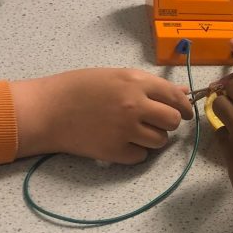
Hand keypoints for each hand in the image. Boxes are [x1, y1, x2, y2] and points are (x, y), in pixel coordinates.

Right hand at [11, 68, 193, 164]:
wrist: (46, 110)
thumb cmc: (77, 87)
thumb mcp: (115, 76)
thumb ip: (149, 84)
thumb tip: (182, 92)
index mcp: (135, 83)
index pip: (176, 97)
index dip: (185, 106)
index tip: (186, 112)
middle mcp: (135, 106)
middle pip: (173, 121)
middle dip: (169, 123)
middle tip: (157, 122)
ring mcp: (125, 130)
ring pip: (160, 141)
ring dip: (153, 138)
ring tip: (135, 131)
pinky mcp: (115, 152)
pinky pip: (141, 156)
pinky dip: (135, 152)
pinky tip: (121, 142)